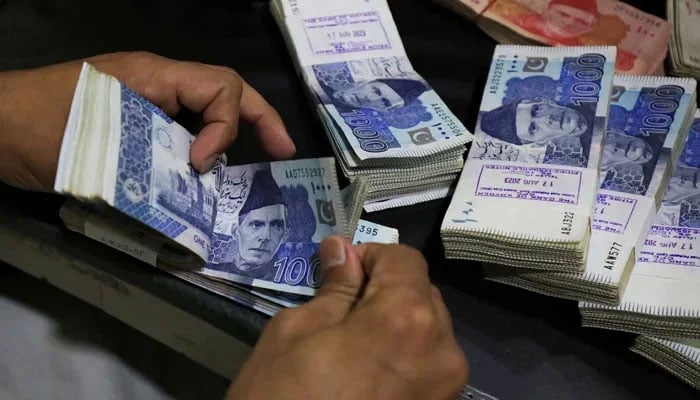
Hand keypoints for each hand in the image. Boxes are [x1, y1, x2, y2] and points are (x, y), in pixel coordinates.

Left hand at [0, 51, 294, 191]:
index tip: (203, 165)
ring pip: (203, 113)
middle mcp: (156, 85)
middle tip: (283, 150)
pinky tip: (198, 184)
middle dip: (260, 119)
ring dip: (227, 141)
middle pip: (224, 92)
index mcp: (153, 76)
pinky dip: (195, 155)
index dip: (227, 126)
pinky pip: (178, 133)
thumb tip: (201, 177)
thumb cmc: (37, 129)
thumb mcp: (102, 139)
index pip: (220, 87)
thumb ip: (158, 154)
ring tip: (241, 179)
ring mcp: (144, 104)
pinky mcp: (132, 127)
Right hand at [227, 236, 467, 399]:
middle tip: (338, 312)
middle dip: (384, 291)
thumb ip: (333, 288)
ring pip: (428, 331)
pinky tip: (366, 376)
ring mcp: (447, 390)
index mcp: (408, 319)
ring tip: (350, 349)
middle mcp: (444, 351)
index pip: (404, 259)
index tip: (338, 274)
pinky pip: (427, 366)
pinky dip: (402, 357)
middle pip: (421, 294)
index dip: (369, 256)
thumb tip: (342, 249)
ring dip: (394, 325)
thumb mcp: (295, 334)